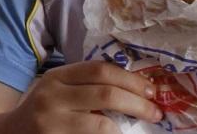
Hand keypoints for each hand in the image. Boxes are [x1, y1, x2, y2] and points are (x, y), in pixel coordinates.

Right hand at [10, 61, 161, 133]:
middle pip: (106, 94)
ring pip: (102, 124)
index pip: (99, 69)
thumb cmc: (41, 110)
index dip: (130, 78)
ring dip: (129, 127)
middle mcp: (53, 96)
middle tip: (155, 111)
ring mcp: (53, 122)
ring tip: (142, 126)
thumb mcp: (56, 89)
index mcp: (56, 77)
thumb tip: (133, 86)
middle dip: (138, 103)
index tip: (150, 89)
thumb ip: (83, 84)